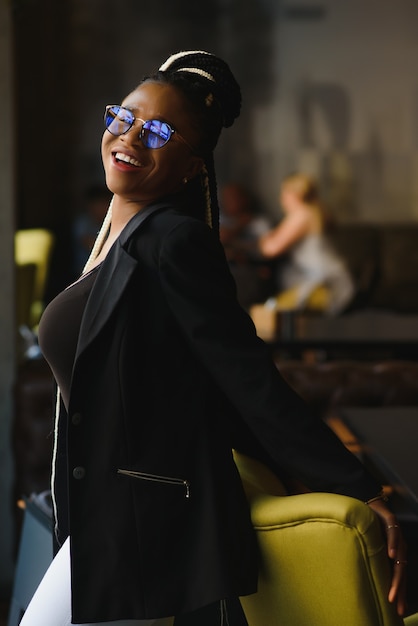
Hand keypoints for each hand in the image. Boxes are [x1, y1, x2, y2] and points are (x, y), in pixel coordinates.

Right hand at [367, 498, 407, 615]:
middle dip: (399, 589)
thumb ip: (369, 559)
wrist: (366, 502)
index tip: (398, 611)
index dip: (399, 593)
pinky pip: (394, 533)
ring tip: (394, 590)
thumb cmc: (365, 526)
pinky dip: (393, 544)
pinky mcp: (391, 520)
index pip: (398, 577)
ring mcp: (396, 533)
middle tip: (395, 604)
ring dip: (397, 574)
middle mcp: (398, 546)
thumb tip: (359, 578)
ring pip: (400, 556)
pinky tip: (391, 555)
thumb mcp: (368, 545)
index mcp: (394, 554)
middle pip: (401, 571)